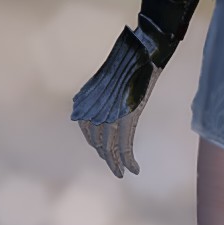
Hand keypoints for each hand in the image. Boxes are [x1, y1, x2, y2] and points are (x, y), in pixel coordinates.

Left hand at [67, 29, 160, 178]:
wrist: (140, 52)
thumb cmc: (126, 63)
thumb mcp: (106, 82)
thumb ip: (100, 101)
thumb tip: (101, 118)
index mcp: (83, 103)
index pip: (88, 133)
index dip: (97, 146)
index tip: (106, 154)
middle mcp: (91, 111)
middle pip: (98, 143)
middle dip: (107, 158)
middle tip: (115, 169)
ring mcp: (107, 115)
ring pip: (109, 149)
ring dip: (116, 164)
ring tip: (121, 173)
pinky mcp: (125, 118)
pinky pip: (124, 146)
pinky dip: (128, 160)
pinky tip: (134, 169)